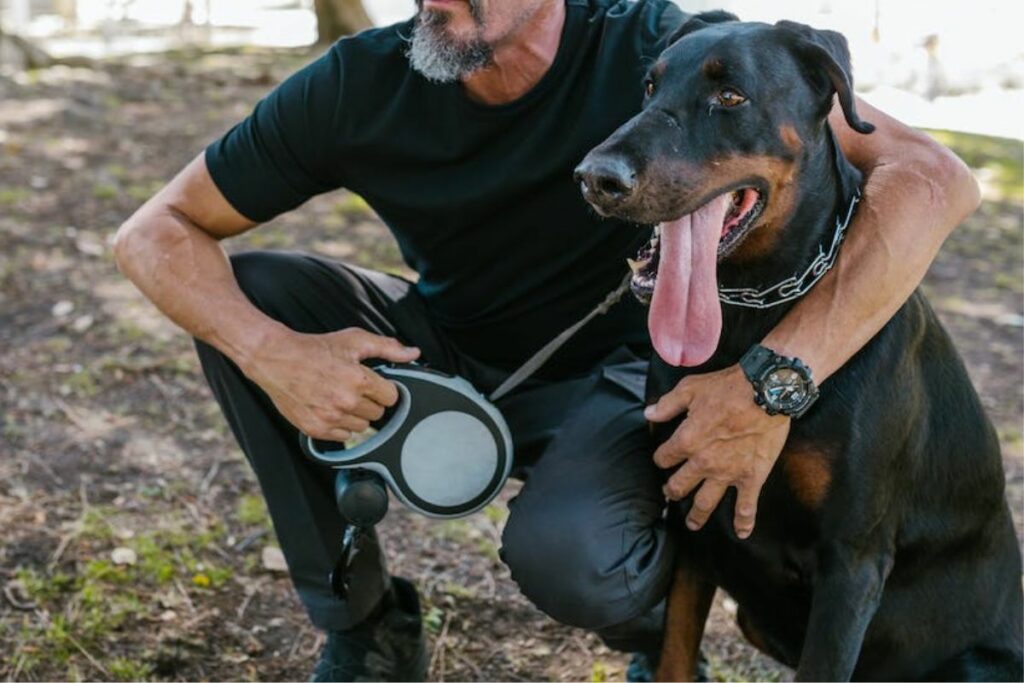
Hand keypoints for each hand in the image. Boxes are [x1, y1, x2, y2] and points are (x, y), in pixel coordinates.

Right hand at [243, 327, 419, 441]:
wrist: (276, 359)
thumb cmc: (315, 348)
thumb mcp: (354, 341)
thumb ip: (387, 348)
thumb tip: (413, 353)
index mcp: (359, 380)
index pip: (391, 396)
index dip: (383, 388)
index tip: (372, 383)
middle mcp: (346, 402)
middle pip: (378, 413)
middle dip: (369, 400)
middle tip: (352, 387)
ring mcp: (330, 418)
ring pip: (362, 427)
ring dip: (355, 414)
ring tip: (339, 396)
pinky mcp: (315, 430)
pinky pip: (343, 437)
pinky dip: (339, 425)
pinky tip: (329, 407)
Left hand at [645, 364, 789, 538]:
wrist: (766, 392)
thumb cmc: (728, 387)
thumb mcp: (690, 388)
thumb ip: (667, 405)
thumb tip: (648, 414)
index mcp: (687, 441)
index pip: (665, 457)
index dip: (661, 459)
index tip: (663, 459)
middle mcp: (704, 462)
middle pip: (680, 485)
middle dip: (672, 491)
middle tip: (670, 494)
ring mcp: (728, 473)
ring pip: (706, 502)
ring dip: (697, 516)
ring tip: (692, 524)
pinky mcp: (752, 477)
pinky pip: (747, 506)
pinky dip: (744, 522)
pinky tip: (742, 533)